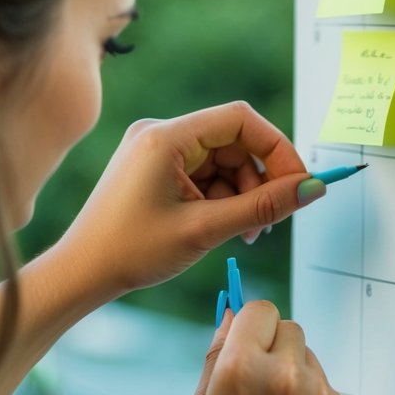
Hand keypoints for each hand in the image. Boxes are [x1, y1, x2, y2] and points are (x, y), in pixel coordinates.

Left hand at [57, 101, 321, 302]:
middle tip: (270, 222)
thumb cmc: (131, 252)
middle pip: (235, 142)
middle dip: (260, 180)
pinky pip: (205, 173)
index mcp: (168, 137)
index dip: (277, 149)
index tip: (298, 184)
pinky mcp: (156, 168)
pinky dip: (222, 198)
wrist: (81, 274)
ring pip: (224, 161)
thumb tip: (313, 189)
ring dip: (243, 194)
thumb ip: (264, 207)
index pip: (241, 119)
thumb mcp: (206, 229)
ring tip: (244, 234)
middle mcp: (162, 134)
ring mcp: (157, 150)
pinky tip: (222, 227)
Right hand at [189, 301, 361, 394]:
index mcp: (241, 367)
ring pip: (313, 363)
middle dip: (276, 350)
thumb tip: (233, 311)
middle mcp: (285, 375)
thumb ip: (217, 353)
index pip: (261, 309)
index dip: (253, 326)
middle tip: (262, 389)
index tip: (251, 343)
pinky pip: (332, 394)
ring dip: (298, 381)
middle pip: (291, 329)